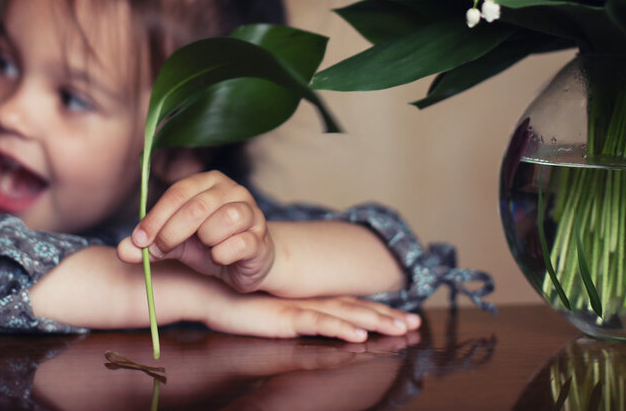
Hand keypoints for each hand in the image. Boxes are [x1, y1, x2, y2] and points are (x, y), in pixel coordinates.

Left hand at [117, 170, 273, 292]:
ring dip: (205, 241)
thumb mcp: (178, 244)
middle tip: (160, 250)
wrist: (248, 264)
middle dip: (172, 232)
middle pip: (196, 206)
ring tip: (207, 248)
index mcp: (208, 182)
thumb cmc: (211, 247)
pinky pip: (238, 244)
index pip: (178, 193)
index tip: (139, 240)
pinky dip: (222, 254)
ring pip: (221, 221)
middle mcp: (232, 190)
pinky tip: (220, 257)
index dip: (156, 217)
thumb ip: (152, 245)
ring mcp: (252, 211)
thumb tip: (124, 250)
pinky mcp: (261, 237)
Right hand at [206, 293, 421, 343]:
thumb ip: (292, 314)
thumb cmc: (237, 301)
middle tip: (416, 325)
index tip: (405, 318)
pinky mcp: (285, 316)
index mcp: (309, 299)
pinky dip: (341, 327)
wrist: (209, 290)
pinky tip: (359, 334)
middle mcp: (310, 300)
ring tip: (401, 328)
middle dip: (388, 316)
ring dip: (375, 321)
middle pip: (356, 308)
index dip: (378, 310)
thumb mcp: (272, 311)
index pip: (351, 304)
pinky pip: (318, 322)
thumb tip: (307, 322)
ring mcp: (299, 307)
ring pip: (346, 314)